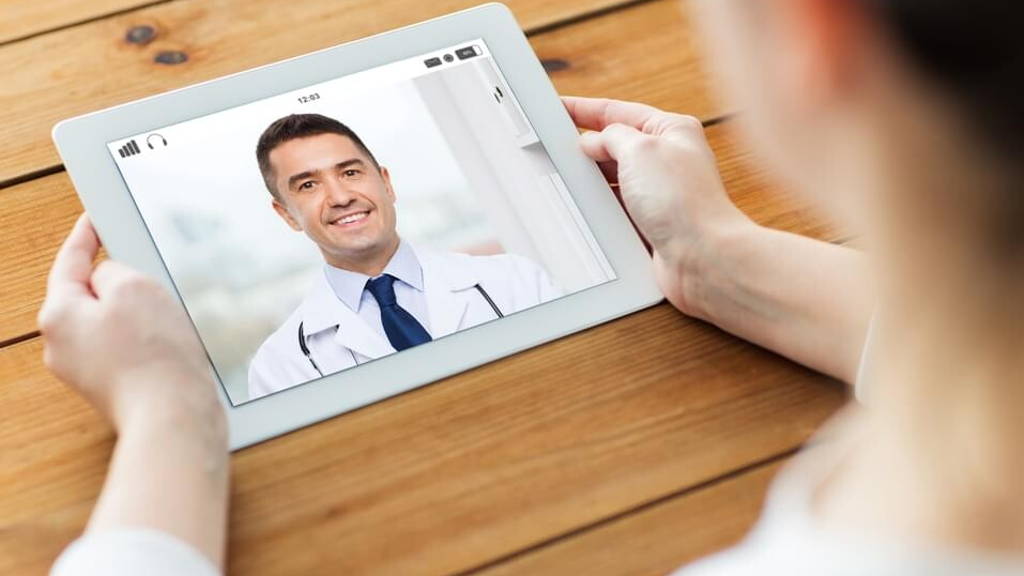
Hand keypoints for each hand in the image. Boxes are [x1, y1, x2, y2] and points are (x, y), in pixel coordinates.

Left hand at [38, 214, 221, 431]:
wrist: (174, 417)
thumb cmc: (155, 357)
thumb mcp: (136, 287)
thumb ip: (113, 270)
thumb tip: (109, 279)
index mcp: (58, 316)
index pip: (69, 262)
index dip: (86, 236)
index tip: (94, 219)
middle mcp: (62, 346)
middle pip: (90, 295)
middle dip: (120, 285)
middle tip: (150, 280)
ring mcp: (86, 371)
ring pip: (111, 323)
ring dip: (138, 316)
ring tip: (166, 324)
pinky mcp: (112, 387)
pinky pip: (125, 348)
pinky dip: (146, 341)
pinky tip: (168, 347)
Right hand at [562, 97, 754, 316]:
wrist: (701, 257)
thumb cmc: (684, 201)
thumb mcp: (640, 150)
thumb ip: (611, 138)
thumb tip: (592, 141)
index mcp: (672, 131)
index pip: (620, 112)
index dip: (586, 109)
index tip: (560, 108)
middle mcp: (668, 160)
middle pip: (616, 146)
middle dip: (588, 147)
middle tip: (555, 146)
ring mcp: (660, 194)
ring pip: (614, 180)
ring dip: (594, 182)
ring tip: (567, 179)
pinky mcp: (652, 224)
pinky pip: (617, 210)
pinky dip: (601, 209)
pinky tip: (586, 208)